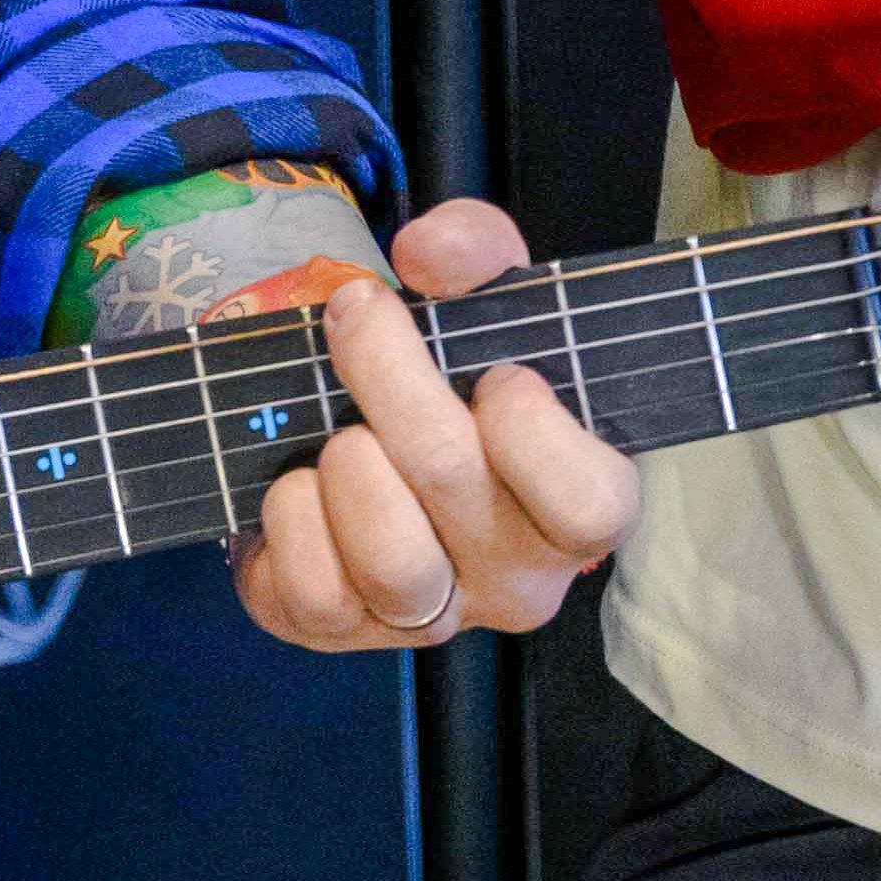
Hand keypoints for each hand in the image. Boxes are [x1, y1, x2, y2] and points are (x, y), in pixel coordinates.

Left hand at [227, 210, 637, 653]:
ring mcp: (431, 620)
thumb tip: (425, 251)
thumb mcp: (486, 300)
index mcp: (578, 512)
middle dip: (387, 373)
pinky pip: (312, 590)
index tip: (492, 374)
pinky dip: (291, 518)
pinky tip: (303, 485)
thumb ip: (477, 250)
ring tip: (342, 432)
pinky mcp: (337, 631)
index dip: (530, 426)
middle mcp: (517, 582)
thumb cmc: (452, 379)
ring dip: (346, 460)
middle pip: (453, 482)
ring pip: (390, 558)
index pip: (589, 505)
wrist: (365, 436)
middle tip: (358, 316)